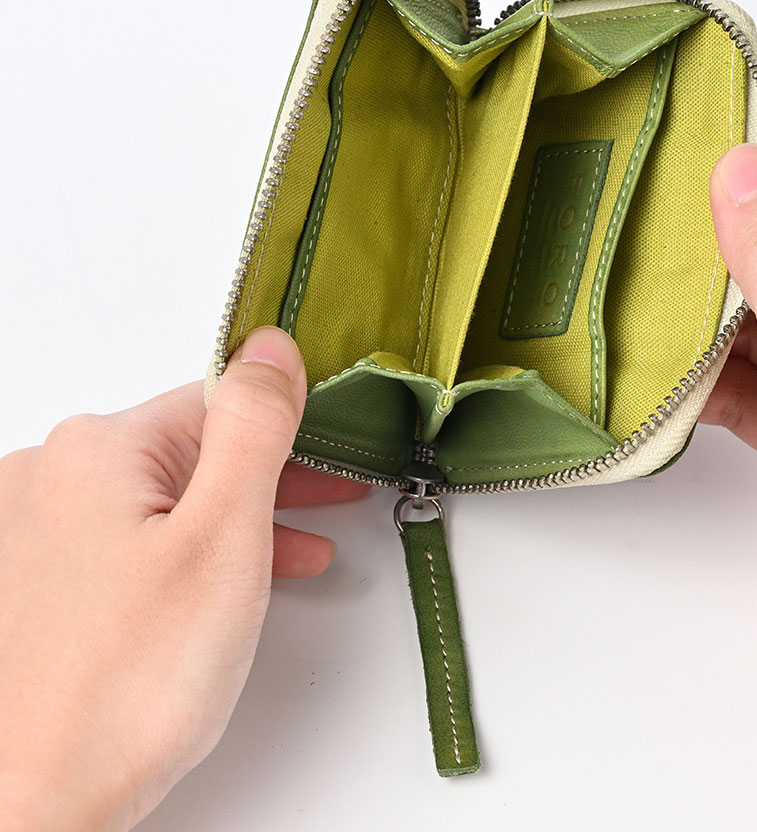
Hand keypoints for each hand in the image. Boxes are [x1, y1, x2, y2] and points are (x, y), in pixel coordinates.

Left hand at [0, 327, 367, 830]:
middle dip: (275, 474)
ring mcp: (39, 530)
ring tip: (305, 546)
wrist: (39, 806)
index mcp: (96, 449)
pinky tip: (239, 579)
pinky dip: (196, 550)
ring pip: (170, 497)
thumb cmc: (130, 683)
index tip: (340, 449)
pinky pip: (138, 538)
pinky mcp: (43, 578)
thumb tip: (271, 347)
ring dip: (244, 516)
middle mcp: (53, 475)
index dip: (291, 427)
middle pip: (194, 450)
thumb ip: (255, 428)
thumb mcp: (225, 535)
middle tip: (341, 492)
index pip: (219, 402)